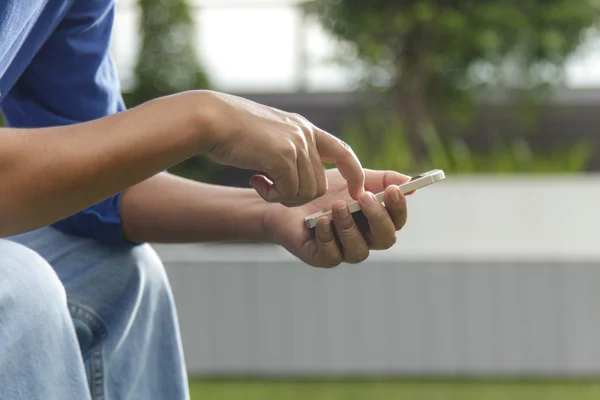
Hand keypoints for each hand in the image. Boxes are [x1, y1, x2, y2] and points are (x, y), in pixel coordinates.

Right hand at [198, 91, 364, 205]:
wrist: (211, 119)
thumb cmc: (231, 131)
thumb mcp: (268, 135)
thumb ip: (286, 150)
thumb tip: (293, 178)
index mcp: (304, 128)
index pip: (343, 151)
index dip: (354, 173)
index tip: (358, 191)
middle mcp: (305, 134)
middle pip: (318, 184)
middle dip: (296, 196)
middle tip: (269, 188)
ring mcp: (297, 144)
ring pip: (306, 192)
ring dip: (282, 197)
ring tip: (261, 183)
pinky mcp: (284, 156)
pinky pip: (290, 193)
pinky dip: (272, 196)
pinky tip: (255, 181)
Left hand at [263, 168, 409, 267]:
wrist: (287, 196)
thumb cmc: (322, 190)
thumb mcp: (352, 177)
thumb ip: (380, 180)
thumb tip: (410, 183)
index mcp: (374, 220)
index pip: (397, 220)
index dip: (398, 208)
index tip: (392, 191)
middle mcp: (364, 239)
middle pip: (385, 239)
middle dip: (377, 218)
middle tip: (363, 197)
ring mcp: (343, 251)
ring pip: (359, 251)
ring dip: (350, 227)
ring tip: (337, 206)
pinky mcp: (322, 258)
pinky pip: (332, 256)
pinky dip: (328, 238)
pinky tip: (321, 222)